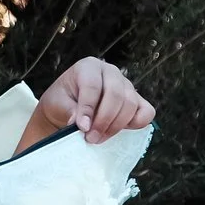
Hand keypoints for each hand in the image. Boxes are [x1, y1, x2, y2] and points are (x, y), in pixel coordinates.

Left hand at [37, 57, 156, 142]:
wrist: (68, 107)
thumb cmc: (62, 102)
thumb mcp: (58, 104)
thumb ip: (70, 111)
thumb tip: (82, 123)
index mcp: (89, 66)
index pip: (93, 86)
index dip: (88, 109)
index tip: (82, 128)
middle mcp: (110, 72)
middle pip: (115, 95)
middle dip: (103, 121)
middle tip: (91, 138)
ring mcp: (126, 84)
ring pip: (130, 104)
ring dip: (116, 126)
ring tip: (98, 138)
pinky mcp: (137, 99)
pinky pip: (147, 111)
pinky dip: (136, 124)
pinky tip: (119, 131)